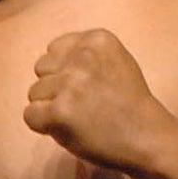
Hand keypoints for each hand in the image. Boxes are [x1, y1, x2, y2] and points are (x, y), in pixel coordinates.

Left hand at [24, 29, 174, 171]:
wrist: (147, 138)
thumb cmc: (128, 104)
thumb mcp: (114, 63)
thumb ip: (84, 54)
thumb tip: (48, 55)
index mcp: (98, 39)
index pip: (53, 50)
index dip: (64, 71)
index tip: (88, 85)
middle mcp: (83, 56)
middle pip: (41, 69)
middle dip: (55, 87)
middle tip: (84, 103)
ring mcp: (71, 83)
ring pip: (34, 93)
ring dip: (51, 108)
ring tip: (82, 117)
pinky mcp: (59, 111)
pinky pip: (30, 115)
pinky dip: (44, 126)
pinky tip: (70, 128)